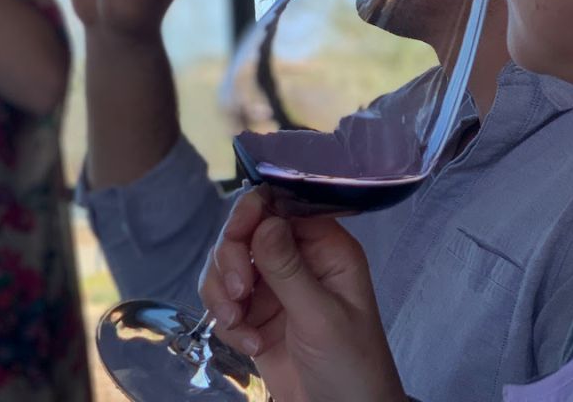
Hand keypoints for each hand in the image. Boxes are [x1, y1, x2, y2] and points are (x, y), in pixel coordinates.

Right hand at [198, 189, 406, 401]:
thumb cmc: (351, 367)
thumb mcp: (321, 317)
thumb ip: (289, 269)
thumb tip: (265, 221)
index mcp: (326, 249)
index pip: (282, 206)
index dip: (254, 213)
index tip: (236, 236)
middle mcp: (298, 260)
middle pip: (245, 232)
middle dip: (231, 261)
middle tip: (237, 294)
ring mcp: (273, 288)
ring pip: (226, 265)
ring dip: (222, 293)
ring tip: (237, 325)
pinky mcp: (254, 315)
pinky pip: (222, 299)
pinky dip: (225, 321)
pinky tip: (248, 345)